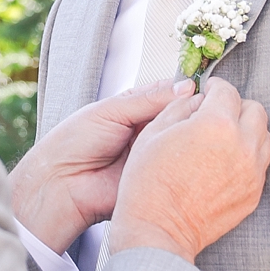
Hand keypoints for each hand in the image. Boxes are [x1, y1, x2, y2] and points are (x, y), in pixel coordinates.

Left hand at [10, 80, 195, 250]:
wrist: (60, 183)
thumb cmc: (74, 142)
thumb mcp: (111, 111)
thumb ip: (148, 99)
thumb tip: (187, 87)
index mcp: (136, 108)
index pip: (171, 94)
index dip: (189, 91)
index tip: (208, 88)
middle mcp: (149, 130)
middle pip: (182, 117)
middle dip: (194, 113)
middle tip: (209, 109)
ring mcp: (155, 154)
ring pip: (184, 141)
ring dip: (193, 136)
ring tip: (203, 129)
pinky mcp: (158, 178)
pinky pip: (179, 168)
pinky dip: (188, 161)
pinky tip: (198, 153)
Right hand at [110, 76, 269, 262]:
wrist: (158, 230)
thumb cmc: (149, 185)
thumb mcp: (153, 133)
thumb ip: (180, 107)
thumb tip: (196, 100)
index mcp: (216, 124)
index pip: (228, 91)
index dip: (215, 87)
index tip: (209, 91)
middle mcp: (242, 145)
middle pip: (255, 110)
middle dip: (236, 106)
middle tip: (217, 113)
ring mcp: (252, 172)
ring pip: (263, 136)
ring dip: (247, 130)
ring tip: (223, 139)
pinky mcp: (254, 193)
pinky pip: (260, 164)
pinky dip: (247, 156)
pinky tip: (224, 162)